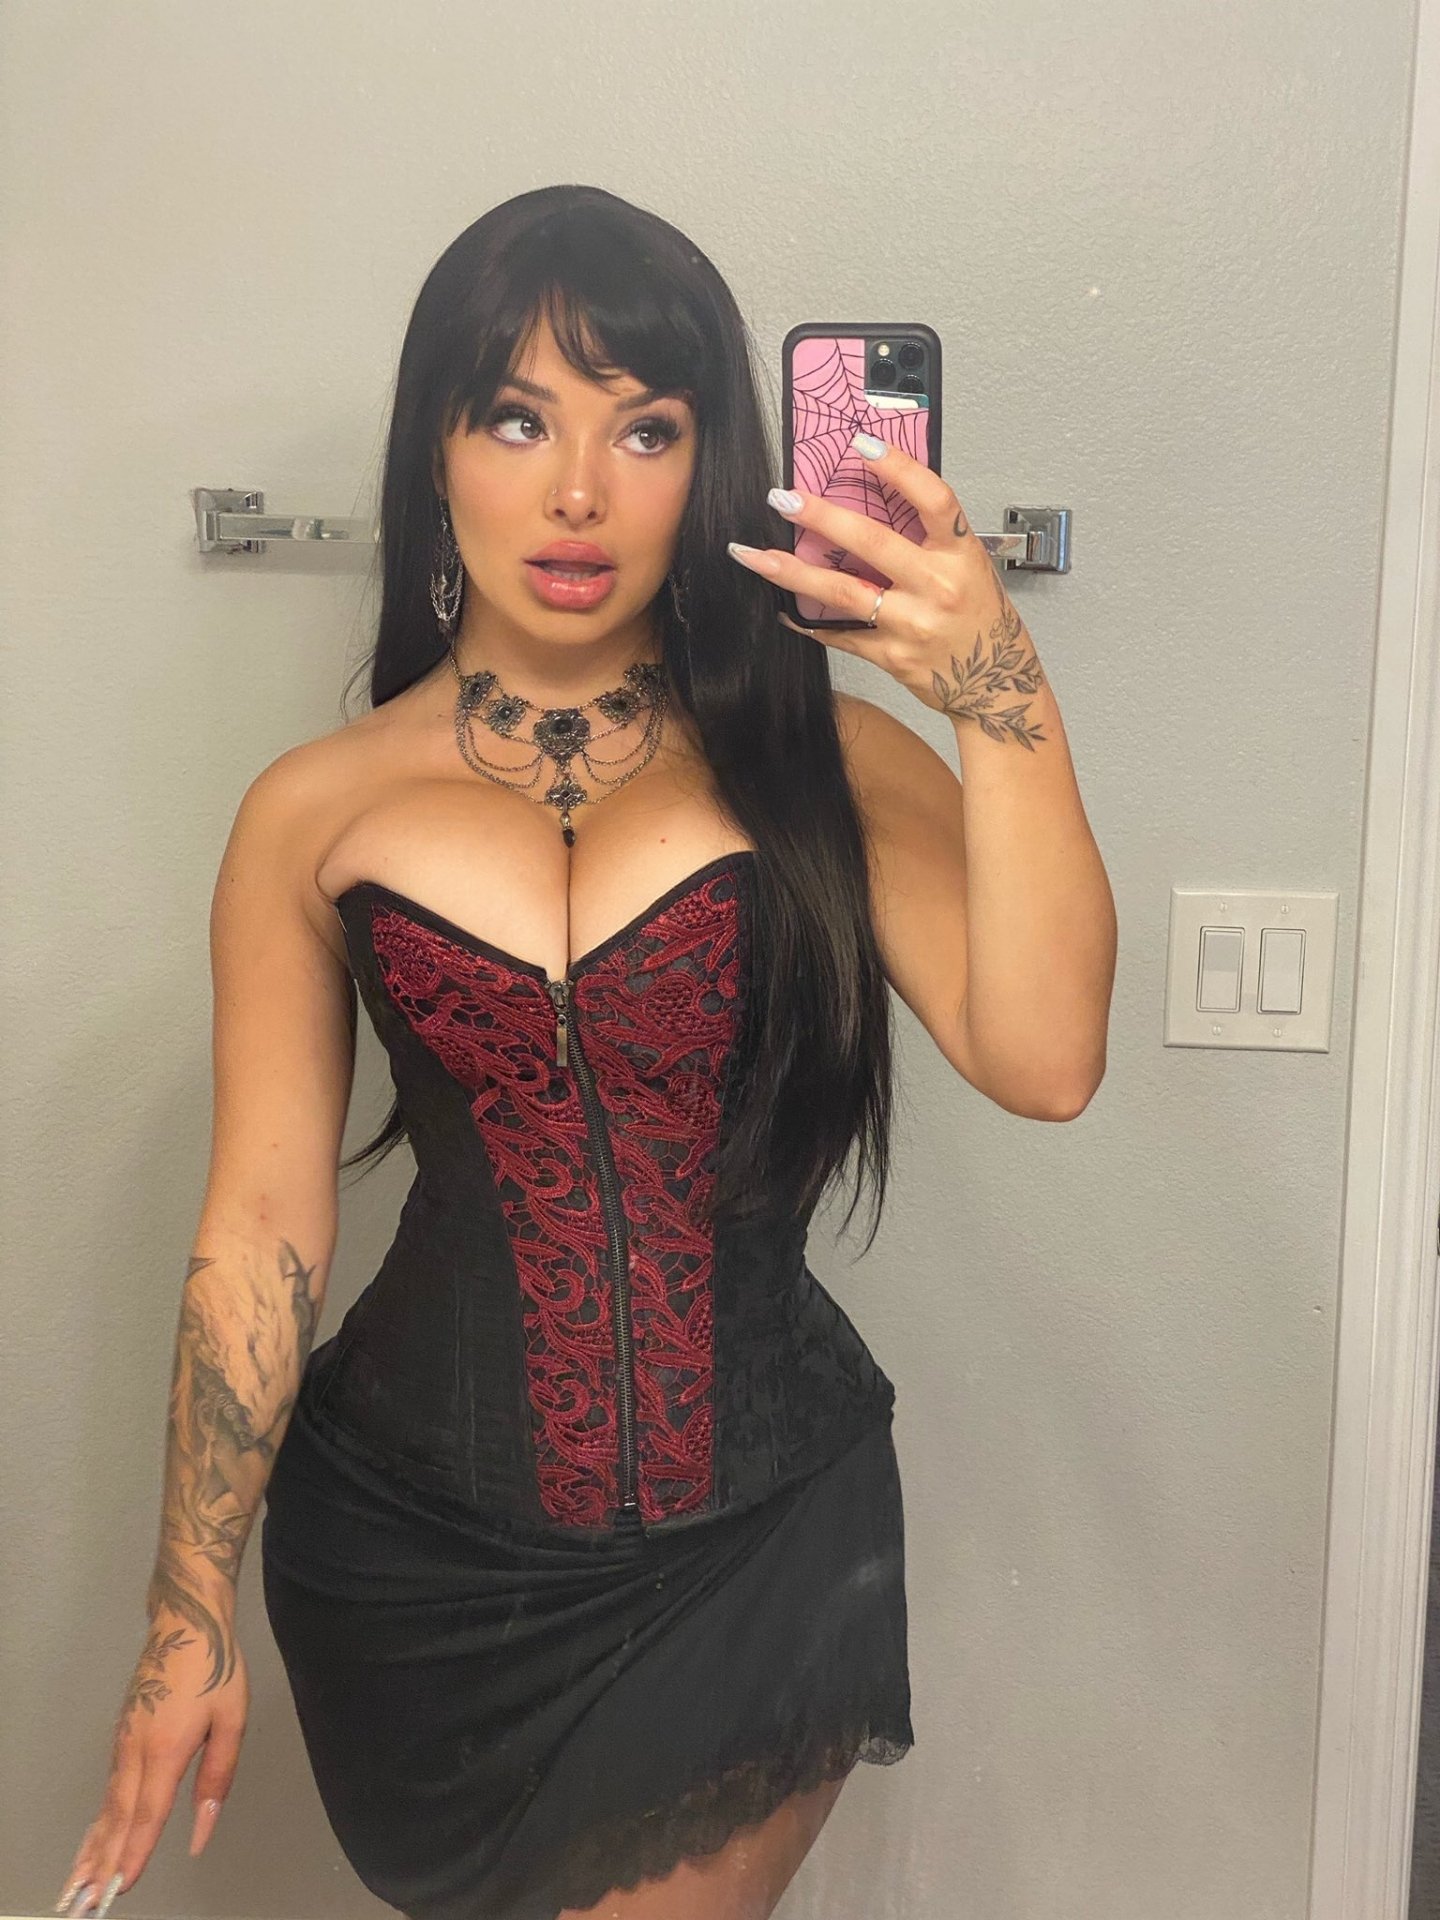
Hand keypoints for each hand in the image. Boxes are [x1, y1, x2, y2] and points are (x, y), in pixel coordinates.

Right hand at [54, 1614, 248, 1915]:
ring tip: (77, 1884)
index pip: (146, 1814)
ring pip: (107, 1804)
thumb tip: (200, 1833)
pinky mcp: (122, 1734)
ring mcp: (123, 1741)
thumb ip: (216, 1779)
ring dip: (92, 1846)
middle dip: (99, 1863)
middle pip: (116, 1817)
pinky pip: (109, 1786)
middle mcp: (135, 1748)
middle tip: (82, 1903)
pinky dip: (99, 1819)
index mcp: (165, 1748)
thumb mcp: (232, 1721)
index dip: (132, 1855)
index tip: (118, 1889)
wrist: (185, 1622)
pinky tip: (96, 1838)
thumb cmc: (215, 1670)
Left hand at [729, 432, 1047, 745]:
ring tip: (752, 554)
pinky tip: (783, 609)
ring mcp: (912, 625)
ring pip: (843, 592)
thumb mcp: (971, 568)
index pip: (934, 500)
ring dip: (792, 572)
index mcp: (962, 556)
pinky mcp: (892, 657)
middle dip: (821, 518)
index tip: (860, 445)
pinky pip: (841, 634)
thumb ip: (930, 539)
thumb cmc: (982, 620)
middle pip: (872, 543)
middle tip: (781, 498)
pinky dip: (809, 620)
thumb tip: (876, 497)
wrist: (997, 688)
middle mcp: (938, 588)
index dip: (899, 469)